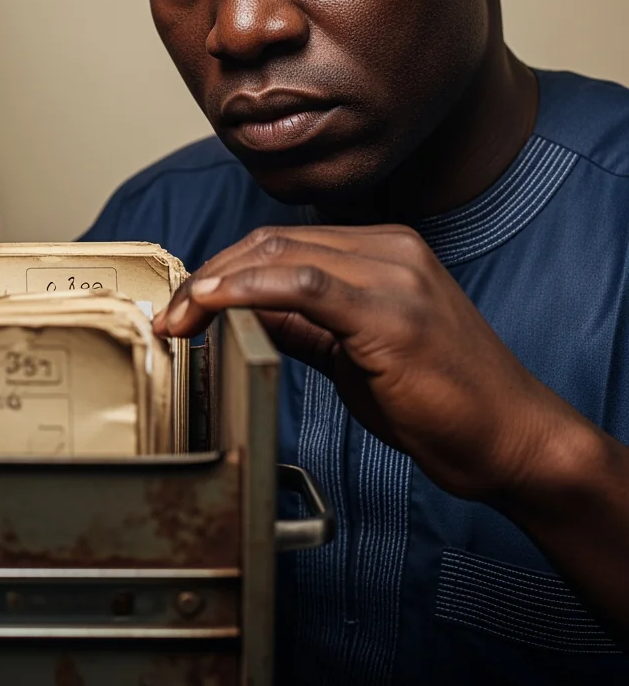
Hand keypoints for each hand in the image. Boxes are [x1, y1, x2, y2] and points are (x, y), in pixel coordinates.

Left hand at [154, 225, 587, 501]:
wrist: (514, 441)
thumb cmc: (442, 403)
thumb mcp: (353, 355)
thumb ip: (301, 325)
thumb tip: (244, 312)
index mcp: (383, 253)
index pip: (281, 246)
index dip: (222, 270)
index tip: (185, 304)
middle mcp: (389, 250)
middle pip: (270, 244)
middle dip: (208, 276)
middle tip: (171, 315)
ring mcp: (395, 274)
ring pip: (278, 256)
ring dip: (214, 284)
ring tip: (179, 318)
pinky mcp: (392, 310)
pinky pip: (303, 284)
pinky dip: (247, 289)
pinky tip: (211, 302)